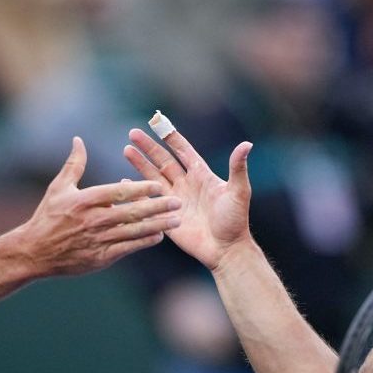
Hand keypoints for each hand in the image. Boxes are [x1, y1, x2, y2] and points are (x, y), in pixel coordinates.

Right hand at [12, 137, 180, 276]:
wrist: (34, 252)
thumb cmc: (47, 216)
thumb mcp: (59, 187)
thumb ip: (74, 164)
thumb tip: (78, 139)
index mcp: (85, 200)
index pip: (118, 192)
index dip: (139, 189)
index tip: (158, 185)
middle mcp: (93, 220)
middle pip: (131, 212)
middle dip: (156, 208)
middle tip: (177, 202)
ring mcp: (98, 240)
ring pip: (133, 232)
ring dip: (157, 225)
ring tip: (176, 220)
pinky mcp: (100, 257)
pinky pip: (127, 248)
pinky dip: (143, 242)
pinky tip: (159, 236)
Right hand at [124, 127, 253, 270]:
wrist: (226, 250)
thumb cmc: (235, 221)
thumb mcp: (239, 192)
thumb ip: (238, 168)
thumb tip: (247, 144)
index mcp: (201, 175)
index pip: (183, 151)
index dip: (171, 137)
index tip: (158, 123)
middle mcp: (186, 184)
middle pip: (163, 161)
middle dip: (149, 147)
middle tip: (133, 133)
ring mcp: (175, 200)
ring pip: (153, 177)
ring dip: (140, 164)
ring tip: (126, 150)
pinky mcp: (167, 216)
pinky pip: (149, 200)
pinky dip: (137, 191)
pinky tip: (125, 181)